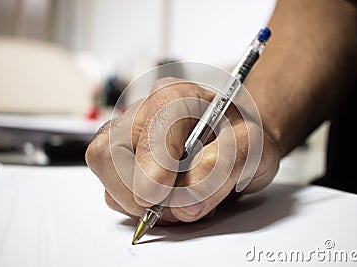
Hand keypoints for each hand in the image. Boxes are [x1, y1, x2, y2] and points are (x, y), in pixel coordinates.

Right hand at [85, 77, 279, 223]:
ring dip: (140, 203)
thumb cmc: (240, 135)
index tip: (158, 196)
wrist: (234, 139)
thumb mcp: (249, 146)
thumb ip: (219, 169)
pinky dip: (139, 207)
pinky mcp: (122, 159)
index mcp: (177, 96)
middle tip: (177, 206)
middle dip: (139, 192)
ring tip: (181, 200)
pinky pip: (113, 191)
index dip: (153, 166)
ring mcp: (128, 136)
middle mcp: (144, 111)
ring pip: (107, 175)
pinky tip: (168, 199)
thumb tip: (184, 205)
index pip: (150, 129)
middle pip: (109, 152)